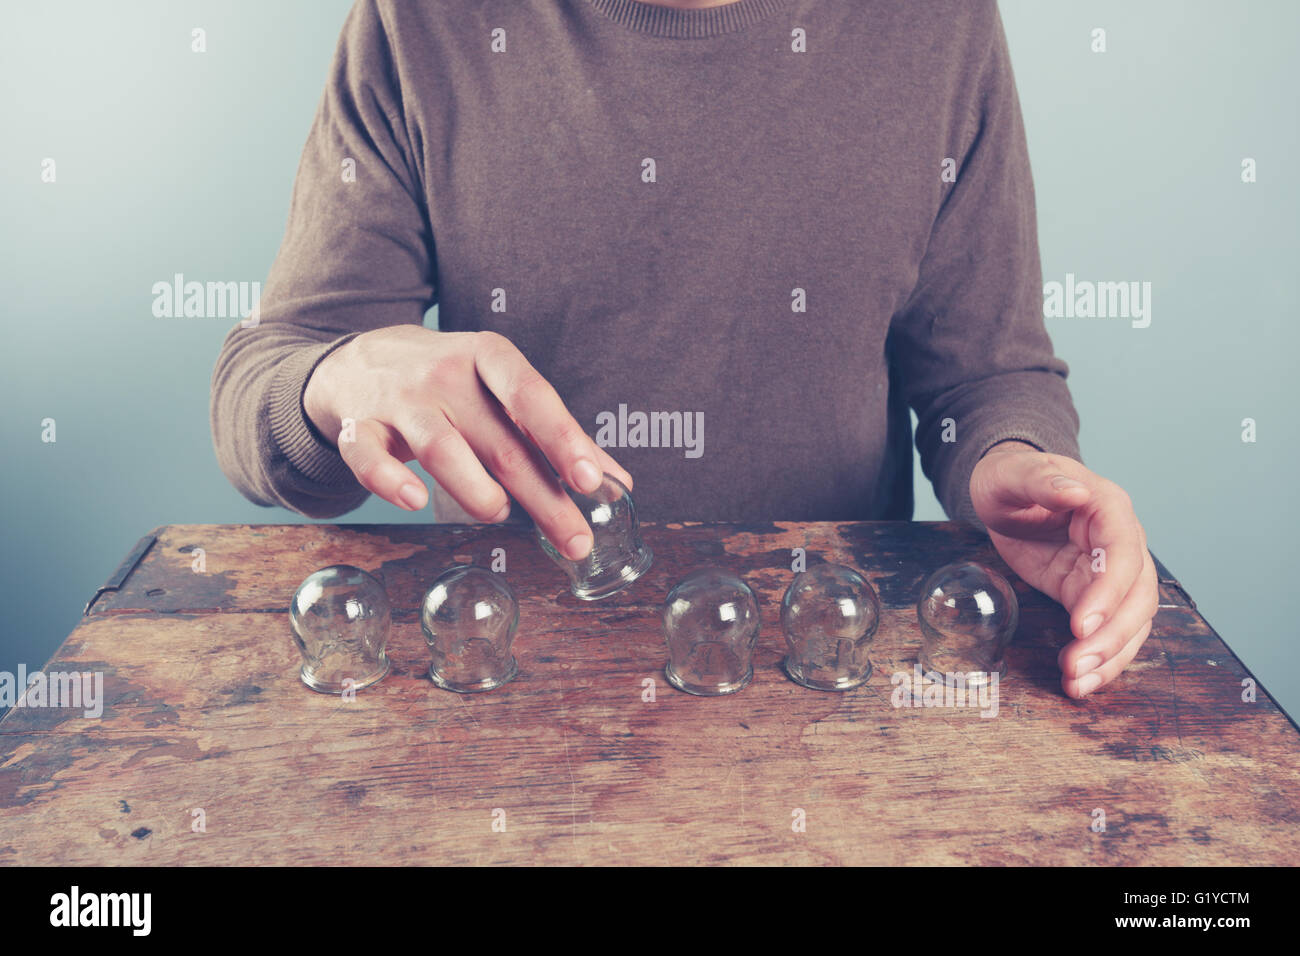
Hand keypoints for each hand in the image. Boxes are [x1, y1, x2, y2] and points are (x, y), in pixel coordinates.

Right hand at [303, 325, 631, 559]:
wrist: (361, 361)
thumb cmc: (449, 383)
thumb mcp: (501, 392)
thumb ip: (557, 436)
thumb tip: (619, 483)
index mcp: (488, 358)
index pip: (531, 395)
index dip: (563, 437)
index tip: (591, 479)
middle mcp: (445, 375)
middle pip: (500, 441)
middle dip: (543, 496)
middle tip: (576, 539)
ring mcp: (400, 401)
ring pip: (440, 449)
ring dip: (477, 490)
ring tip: (499, 513)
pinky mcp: (361, 428)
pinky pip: (370, 458)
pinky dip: (390, 483)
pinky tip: (414, 502)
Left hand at [969, 441, 1158, 698]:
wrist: (1006, 491)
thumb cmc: (1010, 477)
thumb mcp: (1014, 474)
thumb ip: (1042, 480)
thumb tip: (1076, 491)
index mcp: (1108, 508)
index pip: (1123, 555)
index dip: (1108, 592)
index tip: (1081, 624)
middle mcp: (1121, 542)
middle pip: (1136, 597)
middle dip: (1111, 637)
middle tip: (1077, 667)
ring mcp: (1110, 572)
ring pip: (1130, 622)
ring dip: (1110, 658)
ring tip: (1077, 685)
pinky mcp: (1091, 594)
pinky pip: (1108, 631)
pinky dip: (1100, 659)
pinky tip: (1080, 683)